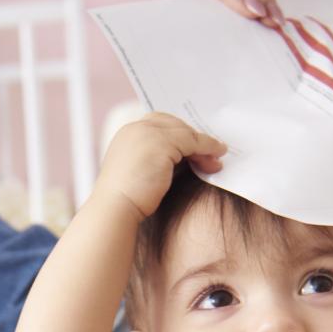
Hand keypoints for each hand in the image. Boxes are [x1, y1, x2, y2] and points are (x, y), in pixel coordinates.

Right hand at [93, 113, 225, 220]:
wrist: (115, 208)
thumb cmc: (125, 199)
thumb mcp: (138, 171)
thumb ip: (154, 158)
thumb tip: (183, 159)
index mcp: (128, 133)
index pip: (159, 123)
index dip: (179, 133)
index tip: (194, 147)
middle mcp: (137, 128)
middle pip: (174, 124)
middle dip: (194, 138)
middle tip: (212, 152)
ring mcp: (149, 133)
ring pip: (186, 133)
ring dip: (205, 145)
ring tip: (217, 160)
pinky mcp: (162, 143)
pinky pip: (193, 141)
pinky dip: (208, 148)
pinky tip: (216, 160)